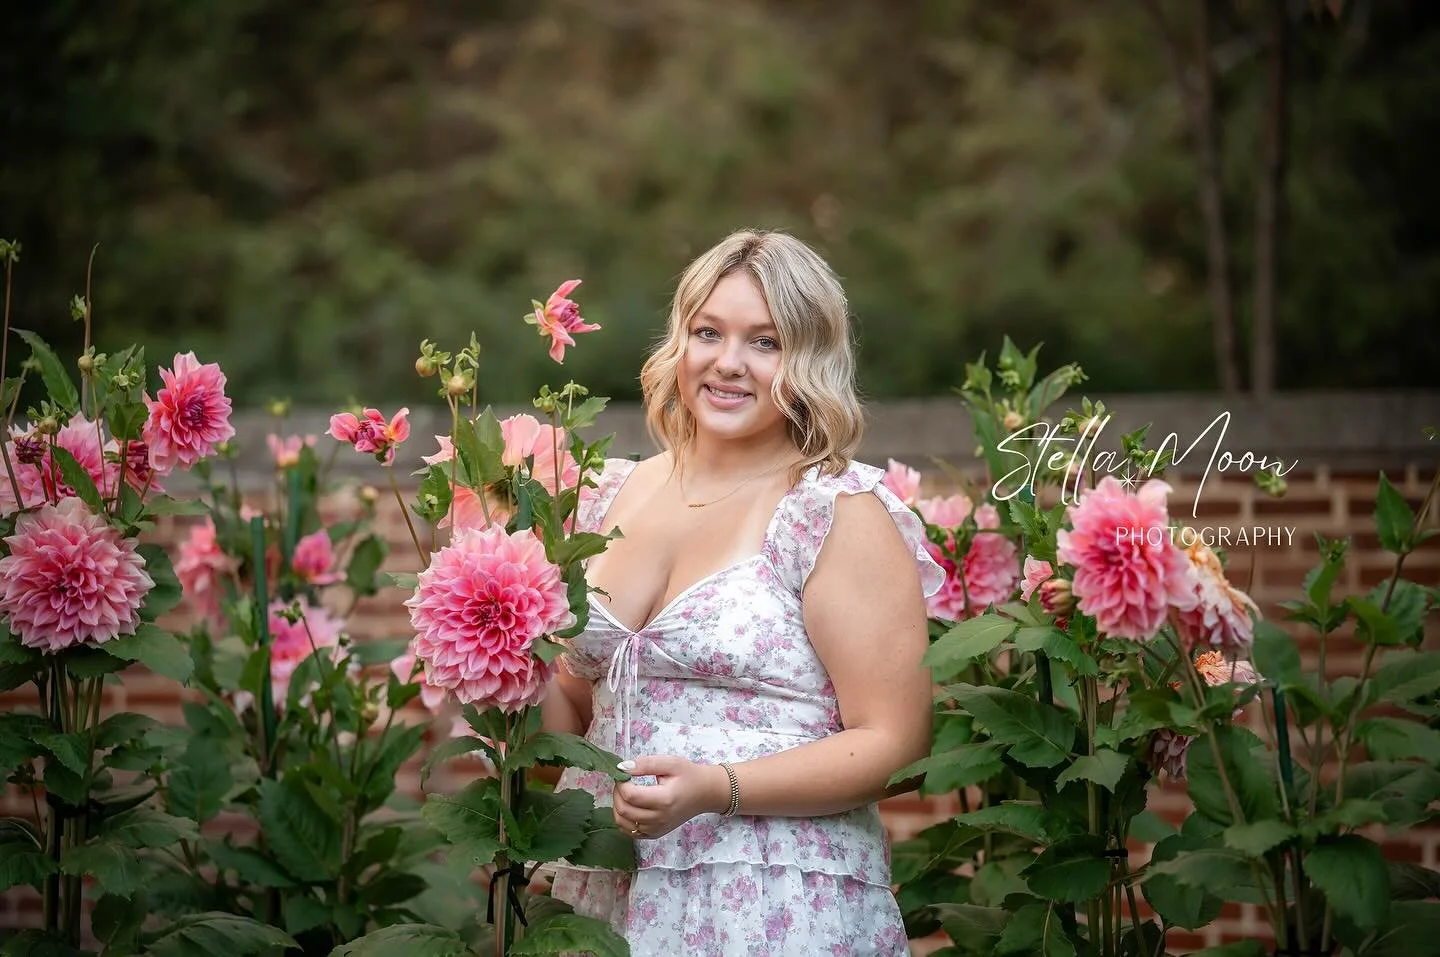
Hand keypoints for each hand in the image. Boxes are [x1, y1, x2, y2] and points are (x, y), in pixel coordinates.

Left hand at [610, 754, 727, 839]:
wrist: (705, 794)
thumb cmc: (689, 776)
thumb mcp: (671, 763)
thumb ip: (646, 764)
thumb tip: (622, 767)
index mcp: (664, 799)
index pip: (630, 795)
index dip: (621, 783)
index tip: (625, 773)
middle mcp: (659, 818)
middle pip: (624, 810)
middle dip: (617, 793)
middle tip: (624, 781)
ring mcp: (656, 829)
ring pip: (622, 822)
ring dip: (617, 806)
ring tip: (626, 792)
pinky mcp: (654, 835)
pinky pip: (629, 831)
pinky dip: (623, 819)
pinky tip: (630, 806)